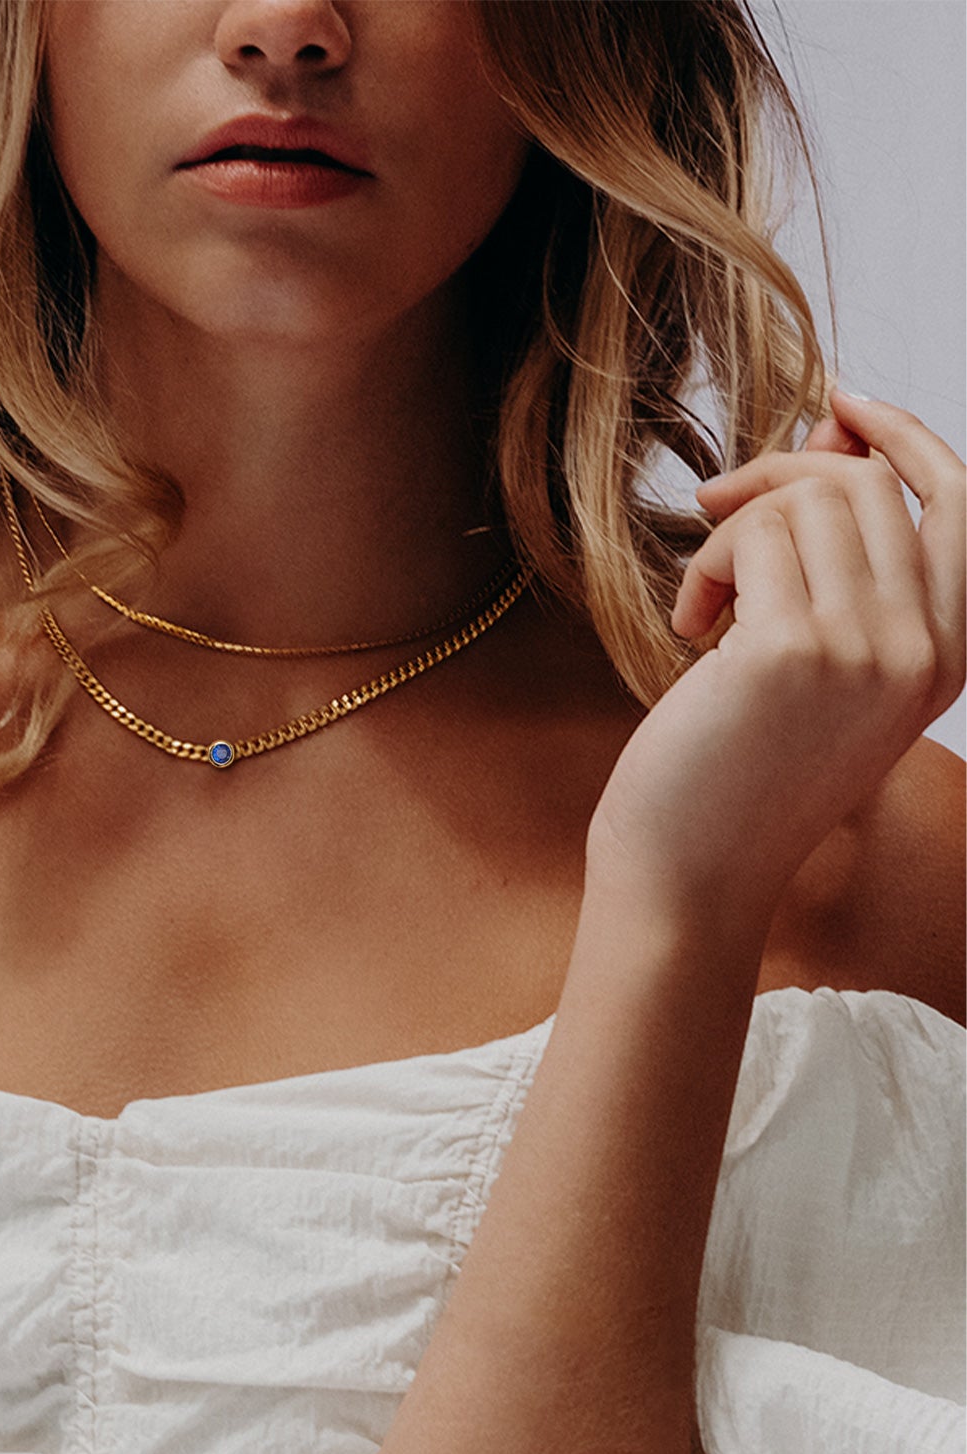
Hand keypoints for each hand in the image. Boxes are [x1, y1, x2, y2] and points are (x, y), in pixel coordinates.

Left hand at [587, 389, 964, 927]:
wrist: (690, 871)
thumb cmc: (735, 769)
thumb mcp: (812, 661)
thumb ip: (840, 562)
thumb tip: (835, 434)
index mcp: (946, 657)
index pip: (963, 504)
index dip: (904, 438)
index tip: (839, 407)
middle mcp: (923, 651)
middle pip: (868, 487)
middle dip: (777, 477)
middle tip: (712, 512)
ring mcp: (867, 649)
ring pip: (805, 503)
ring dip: (731, 533)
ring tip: (704, 606)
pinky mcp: (794, 650)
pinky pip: (751, 536)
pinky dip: (705, 565)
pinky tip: (689, 626)